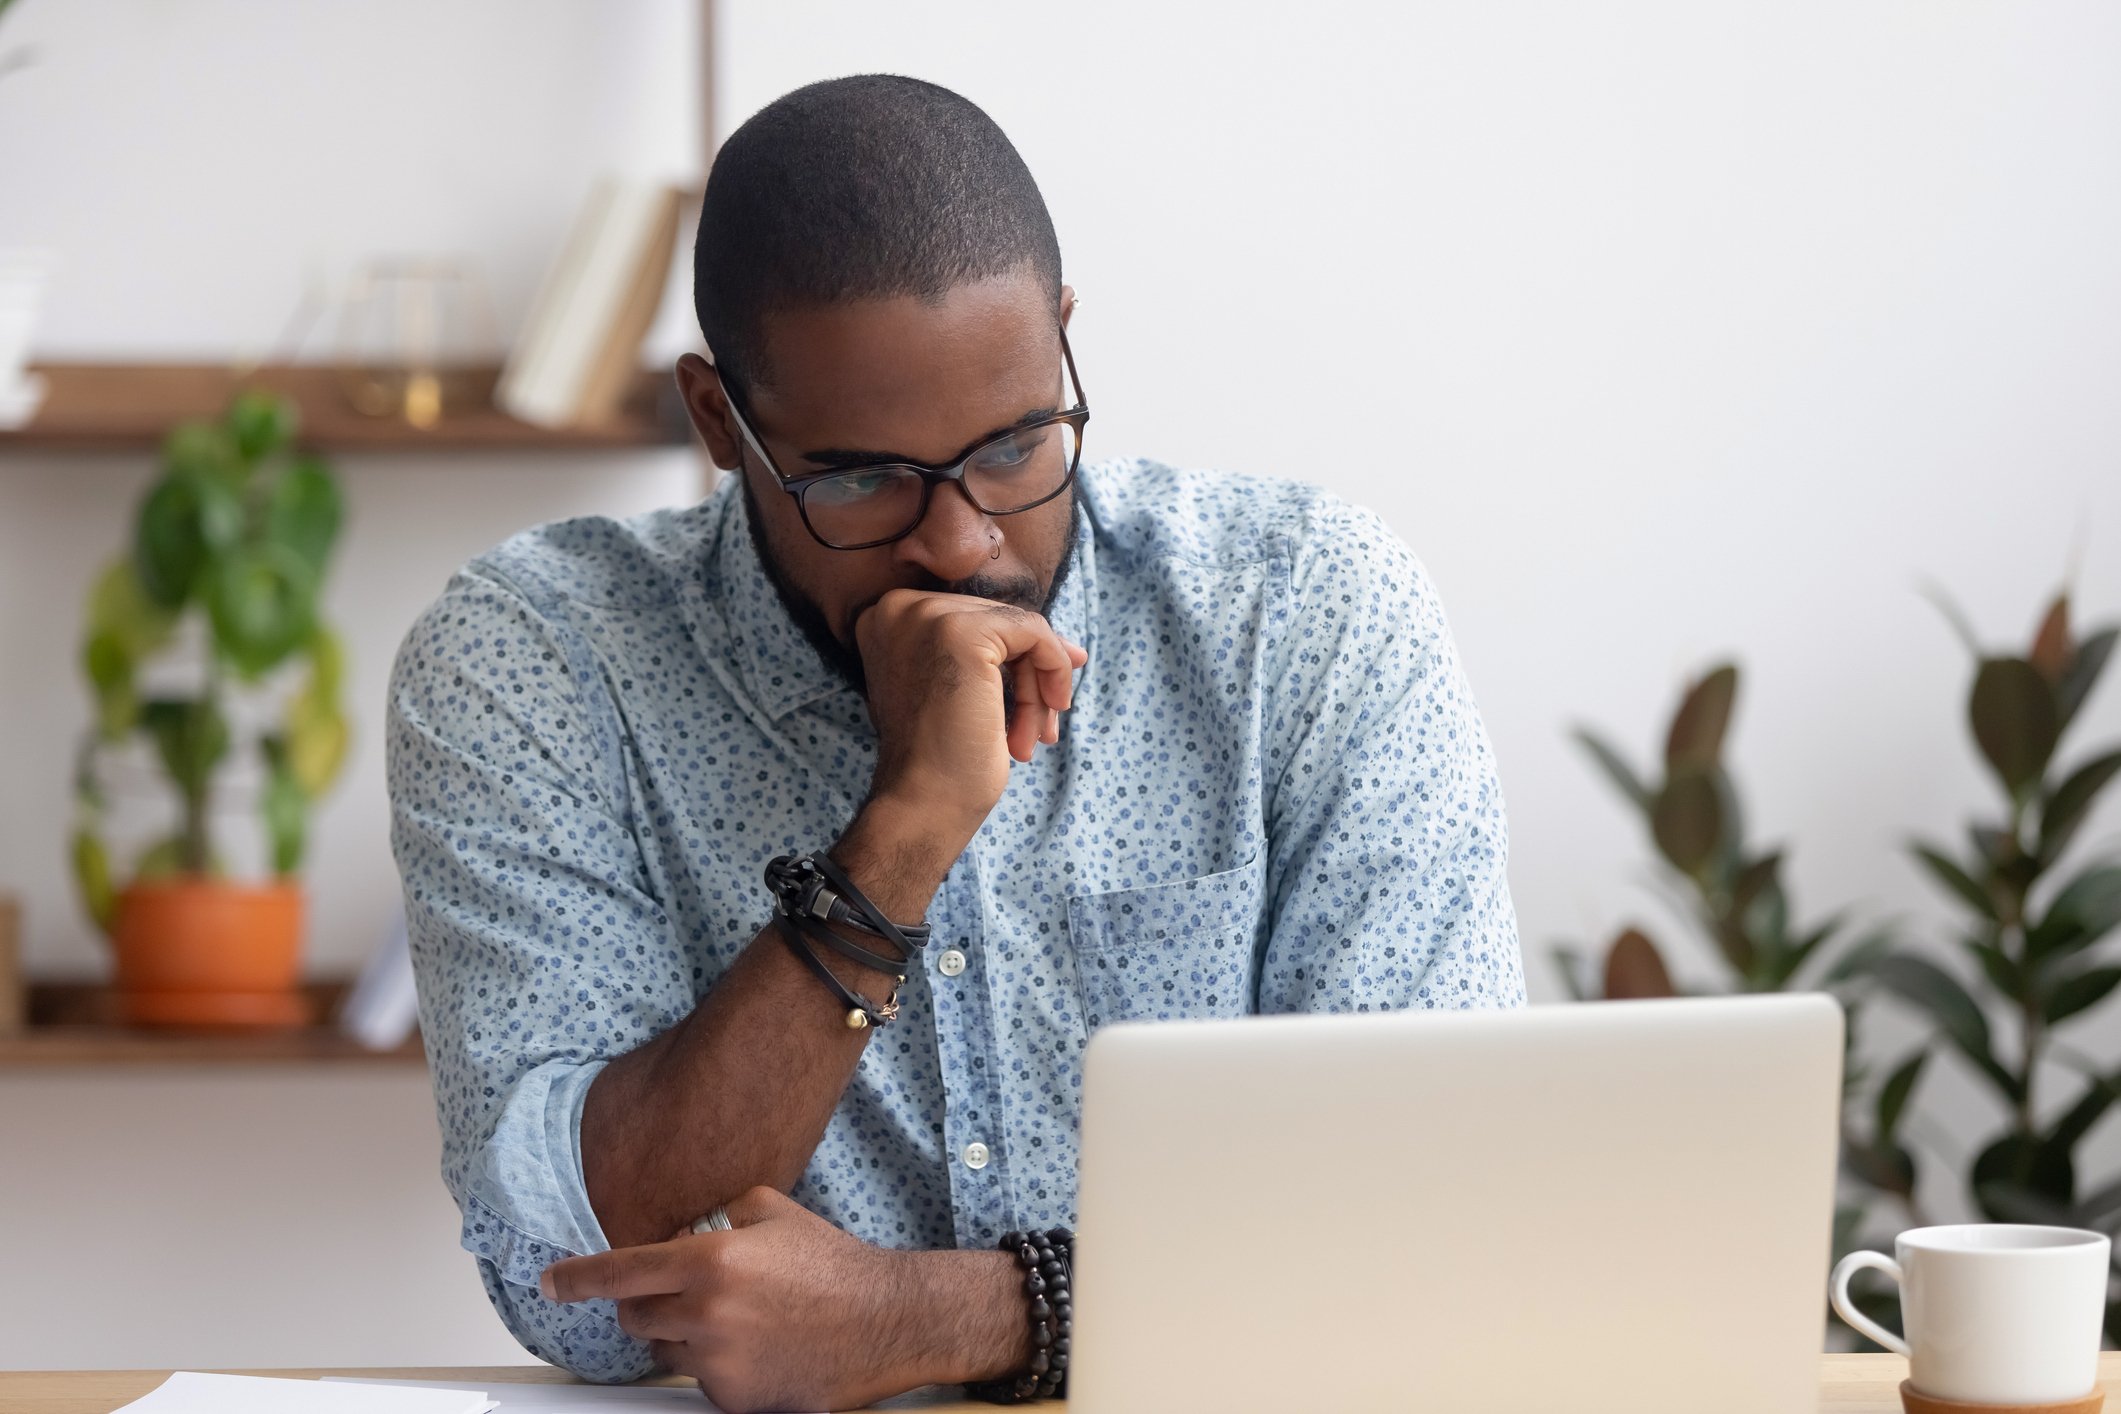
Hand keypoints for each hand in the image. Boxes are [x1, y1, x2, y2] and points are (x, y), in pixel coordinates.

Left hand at [540, 1186, 1027, 1412]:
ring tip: (737, 1321)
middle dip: (648, 1305)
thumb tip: (680, 1230)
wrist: (883, 1320)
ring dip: (683, 1336)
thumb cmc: (831, 1264)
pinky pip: (700, 1381)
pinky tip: (758, 1347)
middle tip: (687, 1295)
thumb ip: (715, 1214)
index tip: (551, 1282)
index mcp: (710, 1261)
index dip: (576, 1278)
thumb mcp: (772, 1210)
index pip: (619, 1272)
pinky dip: (716, 1366)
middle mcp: (705, 1314)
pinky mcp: (733, 1399)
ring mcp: (717, 1362)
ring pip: (664, 1352)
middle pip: (634, 1318)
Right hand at [854, 589, 1086, 840]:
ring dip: (1038, 687)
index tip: (1043, 695)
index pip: (973, 618)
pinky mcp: (960, 631)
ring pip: (1019, 629)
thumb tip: (1074, 649)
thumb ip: (995, 658)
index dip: (1014, 657)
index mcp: (887, 618)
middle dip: (1029, 676)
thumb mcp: (958, 691)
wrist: (924, 803)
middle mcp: (899, 607)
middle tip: (1041, 729)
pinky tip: (1044, 721)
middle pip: (997, 621)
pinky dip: (1053, 671)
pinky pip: (1035, 633)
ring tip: (1034, 737)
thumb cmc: (941, 759)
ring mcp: (926, 615)